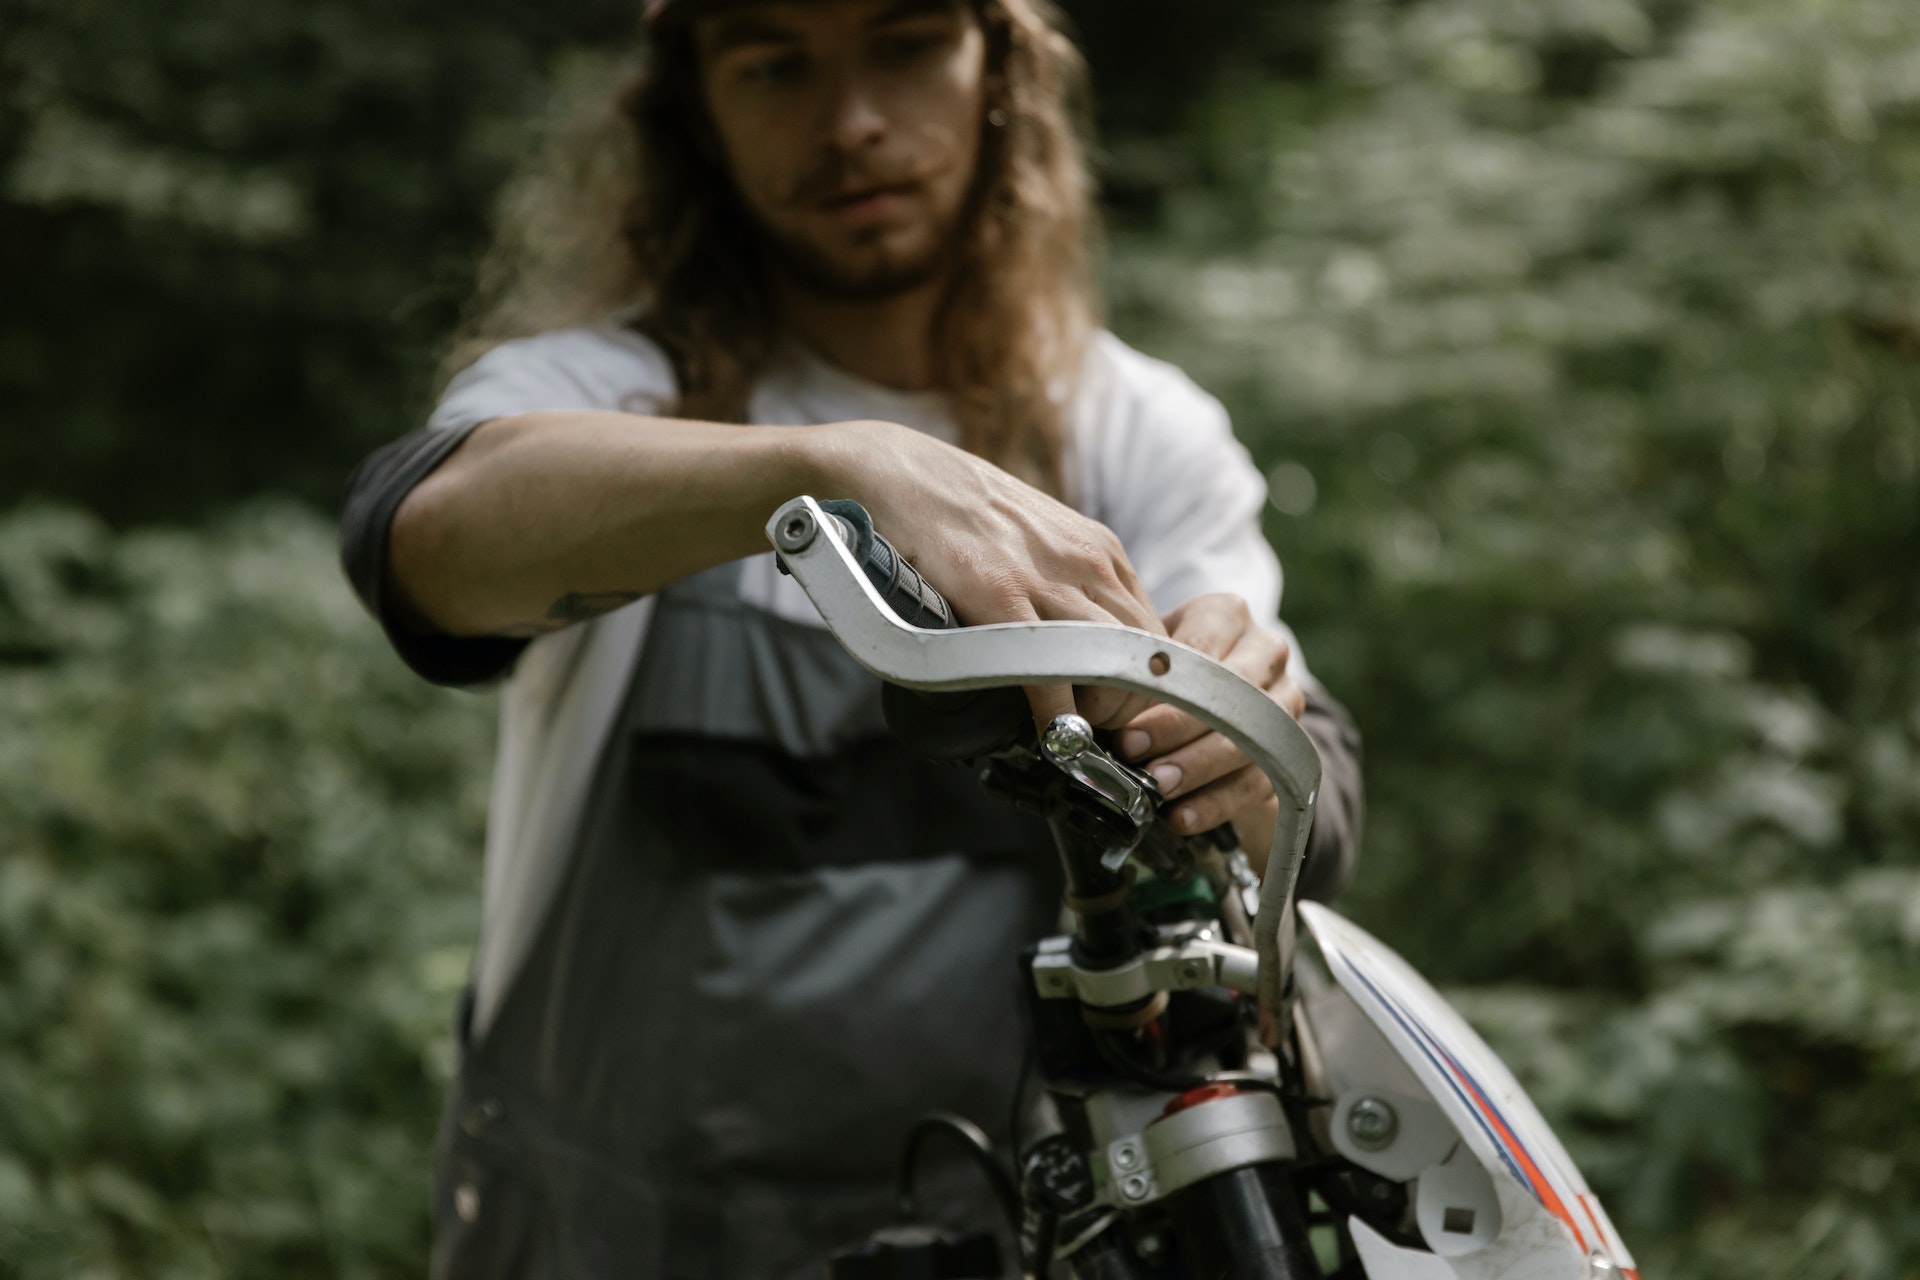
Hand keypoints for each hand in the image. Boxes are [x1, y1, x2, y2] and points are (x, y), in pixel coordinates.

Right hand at [818, 419, 1166, 727]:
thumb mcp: (1040, 541)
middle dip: (1124, 706)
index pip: (1154, 637)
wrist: (900, 475)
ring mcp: (1048, 579)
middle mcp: (1088, 563)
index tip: (1109, 706)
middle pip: (1144, 658)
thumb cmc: (960, 513)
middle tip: (1088, 728)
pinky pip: (1050, 675)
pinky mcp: (1001, 597)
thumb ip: (1067, 584)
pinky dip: (1055, 717)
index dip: (1138, 684)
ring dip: (1095, 715)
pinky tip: (1041, 732)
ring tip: (1064, 728)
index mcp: (1100, 552)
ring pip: (1111, 669)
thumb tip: (1077, 641)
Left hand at [1113, 594, 1304, 869]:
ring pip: (1247, 739)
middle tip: (1135, 758)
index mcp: (1227, 615)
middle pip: (1229, 695)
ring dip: (1197, 770)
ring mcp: (1285, 700)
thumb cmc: (1162, 668)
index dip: (1163, 693)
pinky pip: (1256, 780)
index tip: (1127, 728)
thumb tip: (1087, 709)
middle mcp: (1266, 651)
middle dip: (1178, 732)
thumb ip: (1130, 672)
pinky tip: (1182, 818)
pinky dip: (1215, 803)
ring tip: (1157, 792)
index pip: (1200, 652)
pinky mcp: (1286, 747)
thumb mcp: (1146, 654)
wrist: (1210, 695)